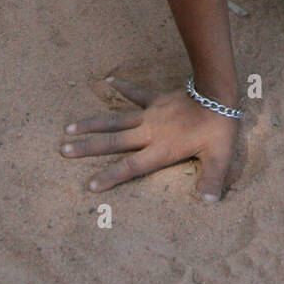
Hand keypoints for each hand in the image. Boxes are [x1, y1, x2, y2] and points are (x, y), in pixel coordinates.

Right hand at [61, 77, 239, 201]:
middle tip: (64, 151)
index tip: (90, 185)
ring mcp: (151, 114)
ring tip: (69, 128)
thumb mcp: (219, 156)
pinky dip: (123, 87)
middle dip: (89, 148)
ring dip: (93, 123)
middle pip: (114, 142)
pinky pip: (136, 94)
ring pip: (116, 120)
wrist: (217, 92)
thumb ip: (212, 179)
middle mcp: (150, 132)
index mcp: (161, 149)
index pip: (132, 166)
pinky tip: (107, 81)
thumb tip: (208, 202)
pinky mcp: (157, 100)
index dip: (112, 176)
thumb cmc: (219, 126)